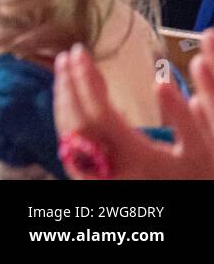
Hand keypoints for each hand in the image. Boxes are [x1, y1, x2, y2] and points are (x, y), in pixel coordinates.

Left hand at [53, 40, 213, 178]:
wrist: (181, 210)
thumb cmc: (194, 177)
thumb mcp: (200, 151)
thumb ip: (183, 119)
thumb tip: (161, 82)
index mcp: (135, 157)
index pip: (99, 112)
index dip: (86, 80)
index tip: (80, 53)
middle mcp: (109, 167)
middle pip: (77, 119)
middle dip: (69, 84)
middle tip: (68, 55)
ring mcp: (96, 173)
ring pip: (68, 131)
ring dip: (63, 97)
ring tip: (63, 69)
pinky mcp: (91, 175)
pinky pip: (70, 141)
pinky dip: (66, 115)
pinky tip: (71, 97)